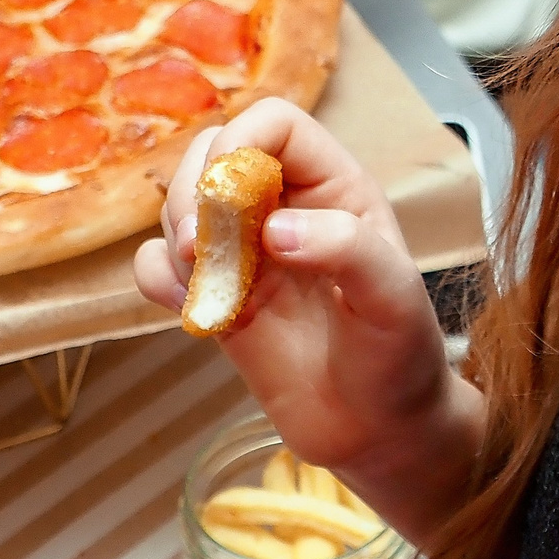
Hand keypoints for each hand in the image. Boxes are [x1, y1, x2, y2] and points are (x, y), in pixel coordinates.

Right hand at [135, 100, 456, 481]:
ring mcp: (246, 252)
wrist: (380, 433)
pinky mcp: (216, 296)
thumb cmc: (402, 360)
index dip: (240, 142)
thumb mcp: (394, 299)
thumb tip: (274, 229)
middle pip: (212, 152)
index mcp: (336, 189)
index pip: (274, 124)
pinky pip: (160, 265)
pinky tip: (192, 310)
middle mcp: (286, 208)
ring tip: (210, 287)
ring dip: (176, 236)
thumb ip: (346, 250)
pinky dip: (157, 278)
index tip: (225, 194)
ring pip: (181, 205)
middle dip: (193, 191)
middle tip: (200, 249)